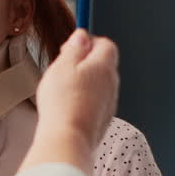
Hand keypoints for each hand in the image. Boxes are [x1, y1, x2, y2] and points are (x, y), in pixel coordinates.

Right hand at [33, 29, 120, 152]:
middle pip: (103, 64)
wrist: (68, 139)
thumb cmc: (63, 104)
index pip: (106, 44)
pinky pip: (96, 102)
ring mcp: (109, 103)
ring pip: (99, 84)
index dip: (89, 42)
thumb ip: (74, 48)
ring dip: (84, 83)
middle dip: (85, 63)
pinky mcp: (103, 119)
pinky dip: (84, 100)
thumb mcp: (62, 65)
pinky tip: (68, 107)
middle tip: (63, 69)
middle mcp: (111, 83)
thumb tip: (82, 36)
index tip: (72, 48)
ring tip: (63, 91)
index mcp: (104, 66)